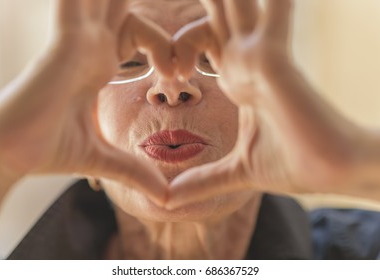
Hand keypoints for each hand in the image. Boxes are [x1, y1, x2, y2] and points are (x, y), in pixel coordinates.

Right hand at [0, 0, 174, 204]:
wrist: (10, 154)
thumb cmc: (47, 150)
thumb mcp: (102, 159)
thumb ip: (134, 171)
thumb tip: (165, 197)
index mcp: (98, 65)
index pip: (138, 32)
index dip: (164, 46)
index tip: (179, 76)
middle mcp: (89, 48)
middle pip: (121, 7)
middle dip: (145, 10)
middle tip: (179, 35)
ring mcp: (76, 43)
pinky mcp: (65, 44)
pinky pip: (78, 4)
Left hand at [168, 0, 360, 208]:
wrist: (333, 171)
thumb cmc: (294, 165)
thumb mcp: (237, 172)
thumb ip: (203, 181)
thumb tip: (168, 201)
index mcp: (237, 81)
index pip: (201, 41)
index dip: (178, 47)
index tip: (168, 75)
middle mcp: (248, 62)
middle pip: (217, 16)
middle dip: (206, 1)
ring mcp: (262, 58)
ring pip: (238, 6)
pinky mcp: (276, 60)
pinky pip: (272, 15)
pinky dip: (273, 0)